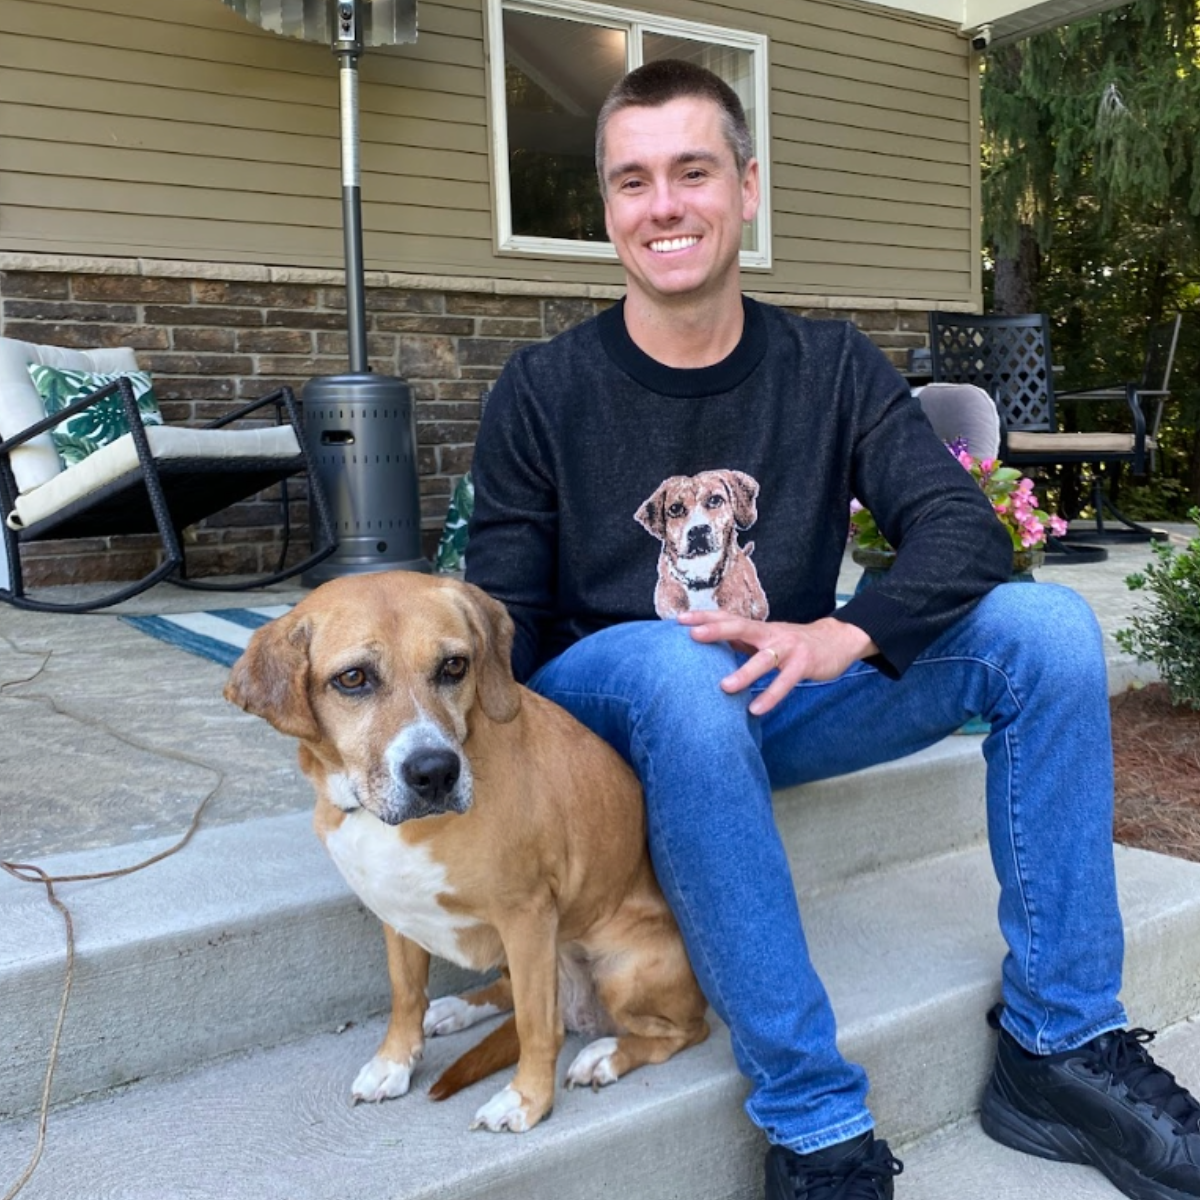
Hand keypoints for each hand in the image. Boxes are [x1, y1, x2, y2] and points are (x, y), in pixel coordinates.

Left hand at [677, 611, 877, 715]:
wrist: (838, 639)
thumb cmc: (794, 642)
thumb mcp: (766, 638)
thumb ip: (742, 640)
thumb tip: (713, 641)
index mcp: (759, 628)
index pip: (728, 618)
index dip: (705, 617)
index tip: (679, 619)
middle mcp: (771, 634)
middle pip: (741, 627)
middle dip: (717, 630)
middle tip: (693, 636)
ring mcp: (789, 647)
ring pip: (764, 658)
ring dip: (744, 672)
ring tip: (725, 687)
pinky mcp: (804, 664)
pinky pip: (786, 681)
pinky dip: (772, 695)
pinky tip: (757, 709)